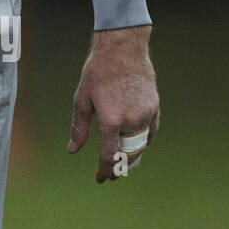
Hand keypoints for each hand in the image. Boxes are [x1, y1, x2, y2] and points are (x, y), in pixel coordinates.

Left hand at [67, 24, 159, 182]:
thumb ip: (78, 128)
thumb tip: (73, 150)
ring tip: (123, 165)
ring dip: (133, 158)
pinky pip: (151, 133)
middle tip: (111, 175)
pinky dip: (144, 143)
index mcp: (110, 120)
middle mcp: (131, 121)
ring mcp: (146, 115)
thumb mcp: (82, 100)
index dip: (105, 171)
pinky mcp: (155, 108)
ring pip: (141, 146)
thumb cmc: (97, 72)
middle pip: (128, 156)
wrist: (122, 49)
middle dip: (119, 168)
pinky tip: (137, 147)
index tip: (100, 178)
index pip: (109, 156)